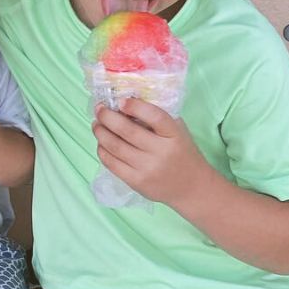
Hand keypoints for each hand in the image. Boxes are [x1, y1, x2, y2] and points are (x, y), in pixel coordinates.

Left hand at [92, 97, 210, 208]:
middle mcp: (161, 152)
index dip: (135, 107)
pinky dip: (102, 150)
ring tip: (96, 124)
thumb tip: (125, 103)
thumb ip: (157, 119)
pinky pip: (112, 164)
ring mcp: (147, 168)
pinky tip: (101, 143)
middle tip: (99, 109)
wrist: (191, 187)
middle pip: (127, 131)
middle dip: (107, 117)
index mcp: (174, 135)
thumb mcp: (177, 131)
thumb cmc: (182, 153)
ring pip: (115, 146)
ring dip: (101, 132)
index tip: (121, 100)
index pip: (155, 116)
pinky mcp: (136, 182)